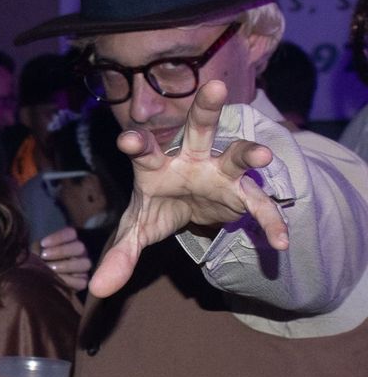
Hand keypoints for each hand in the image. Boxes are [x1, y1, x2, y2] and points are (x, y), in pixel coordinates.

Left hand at [37, 226, 90, 291]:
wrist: (35, 282)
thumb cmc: (36, 262)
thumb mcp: (35, 252)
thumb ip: (37, 248)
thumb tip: (38, 250)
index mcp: (69, 241)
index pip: (71, 233)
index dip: (59, 237)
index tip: (43, 244)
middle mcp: (79, 252)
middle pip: (79, 247)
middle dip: (61, 251)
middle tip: (44, 256)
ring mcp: (83, 266)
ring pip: (84, 263)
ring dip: (65, 266)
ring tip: (50, 269)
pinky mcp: (82, 281)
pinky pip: (82, 280)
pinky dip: (68, 280)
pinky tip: (56, 281)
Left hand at [91, 80, 288, 297]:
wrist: (188, 210)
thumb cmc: (158, 207)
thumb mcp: (137, 231)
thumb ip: (120, 255)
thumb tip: (98, 289)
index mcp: (156, 164)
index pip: (145, 149)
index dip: (137, 143)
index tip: (127, 139)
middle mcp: (190, 158)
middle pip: (197, 128)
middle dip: (206, 109)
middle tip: (214, 87)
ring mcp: (219, 172)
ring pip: (236, 153)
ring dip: (249, 152)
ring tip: (264, 156)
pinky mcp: (241, 192)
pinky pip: (259, 205)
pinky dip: (269, 222)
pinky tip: (279, 242)